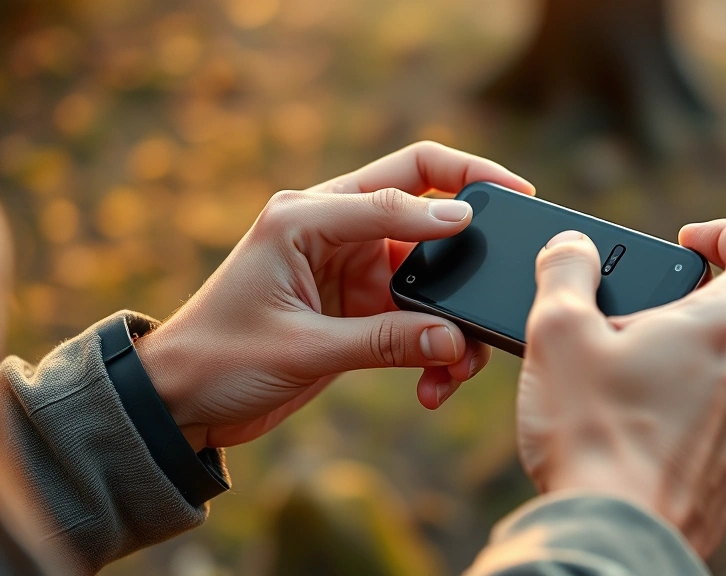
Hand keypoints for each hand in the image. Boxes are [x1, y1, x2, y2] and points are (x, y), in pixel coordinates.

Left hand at [134, 142, 533, 449]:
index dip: (455, 197)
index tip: (493, 220)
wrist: (181, 402)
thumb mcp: (304, 347)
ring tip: (459, 364)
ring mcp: (350, 268)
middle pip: (425, 205)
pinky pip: (417, 314)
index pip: (401, 184)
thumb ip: (385, 339)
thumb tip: (457, 340)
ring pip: (429, 272)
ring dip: (452, 314)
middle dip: (472, 230)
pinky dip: (433, 345)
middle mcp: (335, 231)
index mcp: (309, 215)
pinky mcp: (358, 306)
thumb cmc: (220, 358)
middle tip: (515, 240)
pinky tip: (433, 384)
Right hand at [516, 219, 725, 557]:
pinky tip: (640, 442)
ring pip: (723, 380)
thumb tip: (571, 247)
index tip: (689, 242)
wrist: (611, 536)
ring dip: (680, 373)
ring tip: (619, 396)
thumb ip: (565, 272)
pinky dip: (688, 425)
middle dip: (674, 318)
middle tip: (618, 336)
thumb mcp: (558, 332)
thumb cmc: (590, 432)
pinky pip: (722, 433)